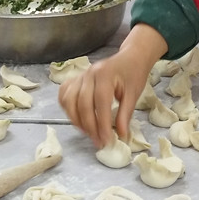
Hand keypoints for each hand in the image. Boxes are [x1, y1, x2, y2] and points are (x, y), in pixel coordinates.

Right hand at [59, 24, 166, 146]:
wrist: (130, 58)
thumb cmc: (133, 75)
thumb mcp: (134, 94)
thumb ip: (126, 115)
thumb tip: (120, 135)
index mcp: (105, 74)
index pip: (100, 103)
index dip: (102, 124)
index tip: (107, 141)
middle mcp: (89, 74)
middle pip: (82, 103)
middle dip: (89, 126)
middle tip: (98, 141)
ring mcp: (80, 75)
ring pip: (69, 100)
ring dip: (76, 120)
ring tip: (88, 133)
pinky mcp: (76, 79)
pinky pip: (64, 94)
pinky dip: (67, 108)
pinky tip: (77, 118)